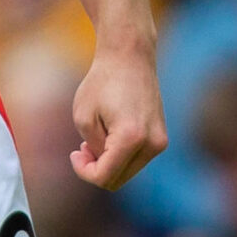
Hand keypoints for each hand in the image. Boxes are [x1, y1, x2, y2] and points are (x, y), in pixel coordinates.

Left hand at [71, 41, 165, 188]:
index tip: (74, 153)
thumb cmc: (102, 82)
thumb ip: (93, 148)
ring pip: (128, 172)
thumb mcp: (84, 116)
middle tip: (82, 147)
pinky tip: (109, 135)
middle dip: (96, 169)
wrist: (130, 58)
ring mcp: (160, 142)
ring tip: (95, 138)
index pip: (105, 177)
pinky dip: (120, 155)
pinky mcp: (161, 138)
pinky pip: (137, 160)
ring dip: (109, 162)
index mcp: (131, 138)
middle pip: (118, 179)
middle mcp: (152, 144)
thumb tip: (104, 165)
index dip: (84, 171)